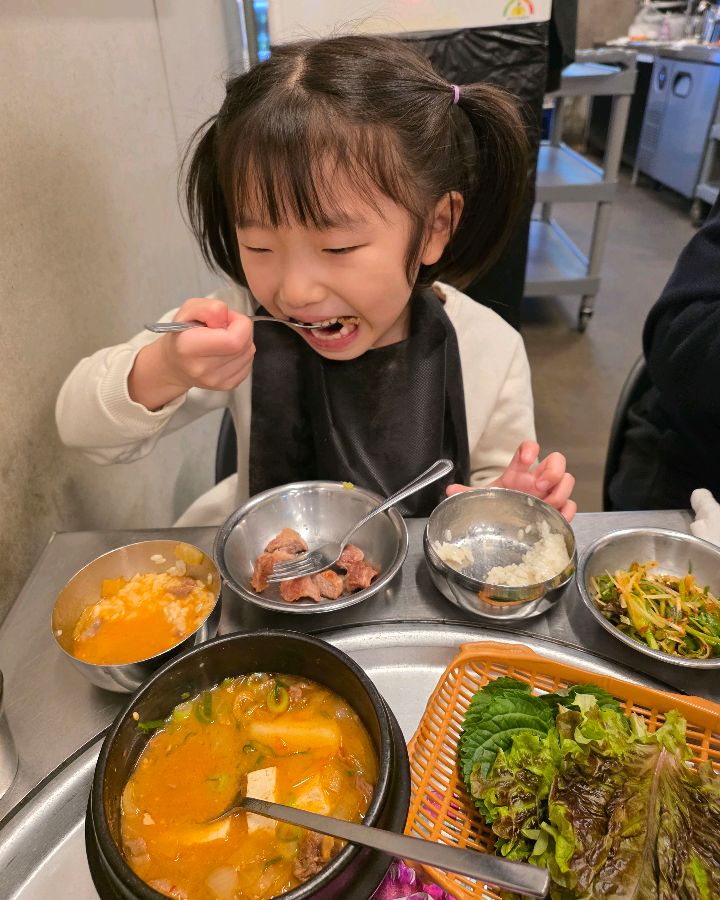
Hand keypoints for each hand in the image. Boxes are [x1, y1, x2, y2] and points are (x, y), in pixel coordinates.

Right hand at [129, 299, 255, 409]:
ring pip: (249, 353)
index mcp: (190, 347)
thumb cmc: (182, 333)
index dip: (238, 322)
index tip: (226, 319)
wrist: (175, 364)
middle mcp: (203, 368)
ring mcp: (216, 380)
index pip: (234, 339)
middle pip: (244, 345)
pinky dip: (242, 353)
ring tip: (224, 339)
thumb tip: (227, 319)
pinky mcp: (227, 386)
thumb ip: (209, 308)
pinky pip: (248, 363)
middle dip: (241, 330)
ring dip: (242, 341)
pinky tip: (226, 351)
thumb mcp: (189, 310)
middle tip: (225, 327)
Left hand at [446, 440, 576, 520]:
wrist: (504, 523)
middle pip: (557, 460)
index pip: (529, 449)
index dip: (530, 449)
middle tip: (538, 486)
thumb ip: (466, 493)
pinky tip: (556, 515)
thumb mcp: (482, 498)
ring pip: (567, 480)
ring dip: (560, 490)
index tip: (527, 458)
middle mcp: (537, 479)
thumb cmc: (497, 505)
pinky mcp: (558, 510)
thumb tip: (449, 490)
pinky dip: (567, 511)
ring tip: (547, 503)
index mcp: (518, 472)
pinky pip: (571, 506)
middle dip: (552, 471)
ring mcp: (550, 494)